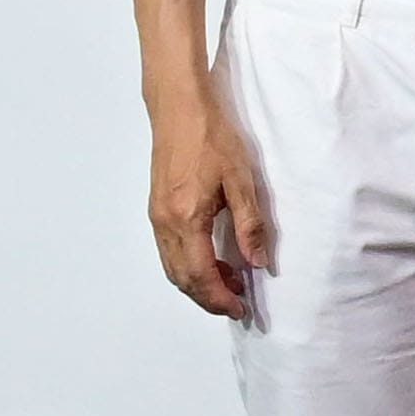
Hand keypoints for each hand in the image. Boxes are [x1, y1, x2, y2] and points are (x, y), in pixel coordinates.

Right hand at [146, 94, 275, 319]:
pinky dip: (188, 265)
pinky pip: (168, 251)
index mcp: (186, 219)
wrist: (180, 107)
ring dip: (198, 283)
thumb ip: (250, 225)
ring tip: (229, 282)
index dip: (221, 298)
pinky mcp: (156, 207)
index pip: (201, 276)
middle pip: (183, 278)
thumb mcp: (241, 180)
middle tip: (238, 302)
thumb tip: (258, 263)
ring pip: (173, 267)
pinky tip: (211, 258)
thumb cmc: (212, 137)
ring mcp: (156, 216)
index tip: (242, 309)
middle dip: (209, 298)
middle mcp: (165, 223)